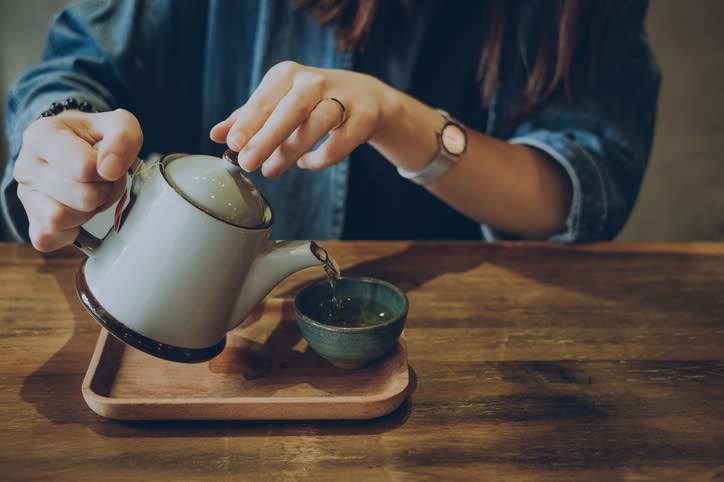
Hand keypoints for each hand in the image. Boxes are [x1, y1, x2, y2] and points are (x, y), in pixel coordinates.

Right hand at [14, 109, 142, 251]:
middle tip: (104, 181)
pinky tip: (78, 212)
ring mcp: (26, 196)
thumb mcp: (117, 124)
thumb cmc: (94, 137)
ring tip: (92, 194)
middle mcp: (26, 166)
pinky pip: (49, 238)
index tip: (109, 164)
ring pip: (60, 219)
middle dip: (104, 191)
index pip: (83, 167)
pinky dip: (71, 230)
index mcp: (42, 136)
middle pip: (81, 197)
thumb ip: (122, 137)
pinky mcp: (31, 222)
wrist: (75, 147)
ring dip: (88, 212)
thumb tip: (110, 169)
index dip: (108, 171)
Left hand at [210, 61, 390, 177]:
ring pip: (318, 123)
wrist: (365, 98)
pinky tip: (306, 163)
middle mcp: (314, 82)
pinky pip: (340, 142)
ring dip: (293, 149)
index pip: (264, 99)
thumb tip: (216, 136)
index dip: (248, 122)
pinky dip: (321, 157)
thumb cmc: (310, 103)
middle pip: (292, 107)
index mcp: (287, 75)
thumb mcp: (277, 104)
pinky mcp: (363, 119)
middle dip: (268, 136)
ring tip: (271, 170)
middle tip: (248, 162)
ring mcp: (342, 99)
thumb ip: (248, 120)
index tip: (232, 145)